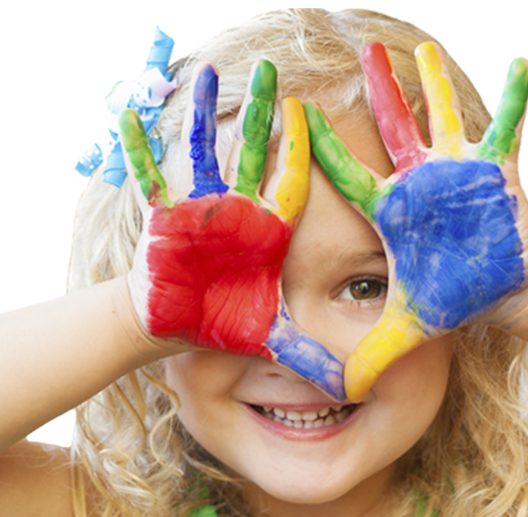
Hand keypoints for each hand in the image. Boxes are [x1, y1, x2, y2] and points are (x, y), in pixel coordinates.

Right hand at [120, 60, 345, 400]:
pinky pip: (148, 176)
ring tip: (206, 72)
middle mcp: (236, 211)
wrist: (177, 326)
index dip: (300, 150)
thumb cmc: (223, 323)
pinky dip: (138, 149)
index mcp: (266, 232)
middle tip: (271, 70)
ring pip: (204, 151)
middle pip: (252, 153)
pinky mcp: (163, 215)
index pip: (289, 183)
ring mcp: (199, 208)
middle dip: (260, 113)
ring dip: (203, 114)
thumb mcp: (272, 338)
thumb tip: (352, 387)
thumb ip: (312, 356)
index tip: (310, 113)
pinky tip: (127, 116)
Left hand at [305, 42, 527, 402]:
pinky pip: (507, 129)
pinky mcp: (497, 173)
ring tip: (423, 47)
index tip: (293, 109)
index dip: (321, 147)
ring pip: (444, 117)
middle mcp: (421, 182)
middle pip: (394, 130)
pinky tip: (519, 65)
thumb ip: (375, 356)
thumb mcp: (410, 327)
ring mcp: (458, 172)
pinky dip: (514, 101)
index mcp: (392, 211)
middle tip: (362, 51)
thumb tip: (346, 392)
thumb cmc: (453, 299)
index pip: (348, 175)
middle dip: (380, 91)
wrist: (499, 291)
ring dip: (435, 85)